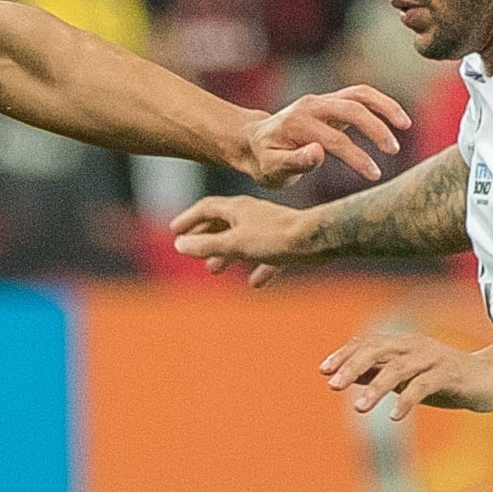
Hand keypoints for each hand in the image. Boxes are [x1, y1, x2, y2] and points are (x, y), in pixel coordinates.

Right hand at [169, 194, 310, 286]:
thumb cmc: (275, 237)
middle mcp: (251, 214)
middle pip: (222, 223)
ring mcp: (268, 228)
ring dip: (225, 254)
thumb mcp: (235, 243)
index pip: (206, 208)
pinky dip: (257, 268)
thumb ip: (207, 245)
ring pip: (241, 240)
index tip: (175, 231)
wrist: (317, 239)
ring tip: (214, 269)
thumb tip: (179, 245)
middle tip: (191, 251)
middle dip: (205, 237)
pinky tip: (255, 283)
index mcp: (237, 208)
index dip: (188, 219)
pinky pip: (266, 256)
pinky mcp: (285, 243)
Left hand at [237, 87, 410, 187]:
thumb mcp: (271, 169)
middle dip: (375, 129)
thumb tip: (318, 153)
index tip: (374, 174)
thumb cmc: (264, 161)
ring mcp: (322, 100)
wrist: (254, 142)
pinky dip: (380, 103)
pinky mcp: (331, 101)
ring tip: (405, 125)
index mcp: (297, 124)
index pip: (334, 140)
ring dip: (385, 107)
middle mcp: (311, 106)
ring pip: (360, 94)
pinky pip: (360, 95)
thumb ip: (293, 163)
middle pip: (351, 109)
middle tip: (392, 151)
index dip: (357, 157)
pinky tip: (396, 119)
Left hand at [321, 330, 492, 416]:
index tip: (323, 370)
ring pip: (398, 368)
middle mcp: (415, 346)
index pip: (367, 344)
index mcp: (402, 344)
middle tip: (333, 385)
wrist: (490, 379)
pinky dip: (407, 400)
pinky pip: (424, 386)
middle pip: (377, 350)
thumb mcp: (407, 377)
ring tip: (359, 408)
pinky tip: (394, 416)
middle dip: (353, 366)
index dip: (344, 355)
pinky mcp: (449, 374)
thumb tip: (348, 376)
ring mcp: (433, 359)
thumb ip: (380, 374)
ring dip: (376, 388)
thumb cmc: (444, 379)